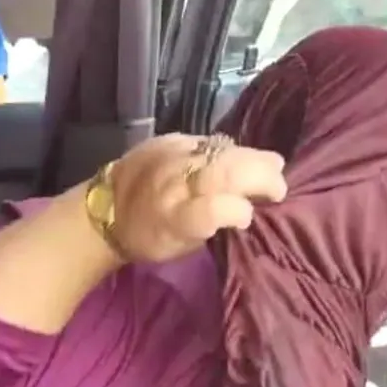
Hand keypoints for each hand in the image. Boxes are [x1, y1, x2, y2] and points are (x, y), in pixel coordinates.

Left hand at [111, 133, 287, 262]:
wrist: (107, 209)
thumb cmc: (148, 238)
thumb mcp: (178, 247)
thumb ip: (211, 228)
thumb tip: (248, 208)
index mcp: (173, 219)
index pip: (211, 210)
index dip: (237, 211)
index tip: (250, 217)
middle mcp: (173, 184)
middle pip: (224, 172)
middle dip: (260, 176)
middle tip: (279, 187)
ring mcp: (171, 156)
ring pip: (222, 150)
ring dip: (253, 158)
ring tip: (273, 167)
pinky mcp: (170, 139)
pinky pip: (210, 141)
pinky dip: (232, 150)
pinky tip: (243, 157)